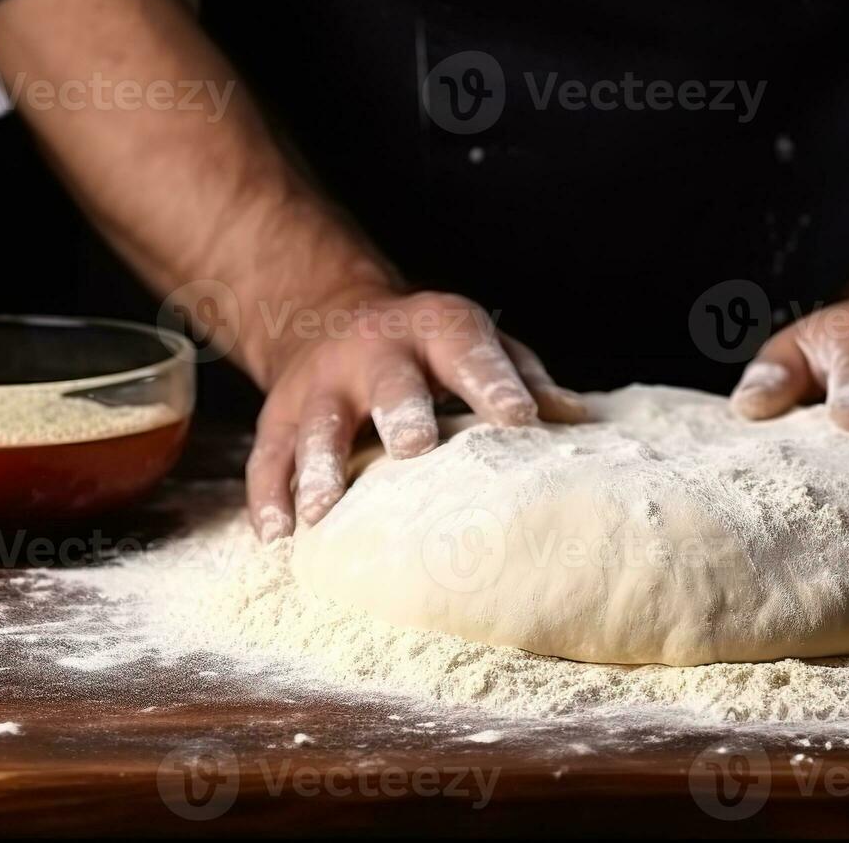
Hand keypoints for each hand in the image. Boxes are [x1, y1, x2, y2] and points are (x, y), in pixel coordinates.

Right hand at [244, 291, 584, 541]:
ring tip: (325, 513)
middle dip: (400, 412)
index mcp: (435, 329)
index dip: (493, 381)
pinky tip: (280, 536)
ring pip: (318, 425)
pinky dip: (269, 497)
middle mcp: (375, 352)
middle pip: (388, 383)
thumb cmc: (428, 348)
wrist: (328, 313)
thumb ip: (524, 377)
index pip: (468, 351)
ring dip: (320, 466)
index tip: (519, 417)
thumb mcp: (478, 343)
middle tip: (414, 447)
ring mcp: (322, 385)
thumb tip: (580, 420)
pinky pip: (269, 456)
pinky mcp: (280, 417)